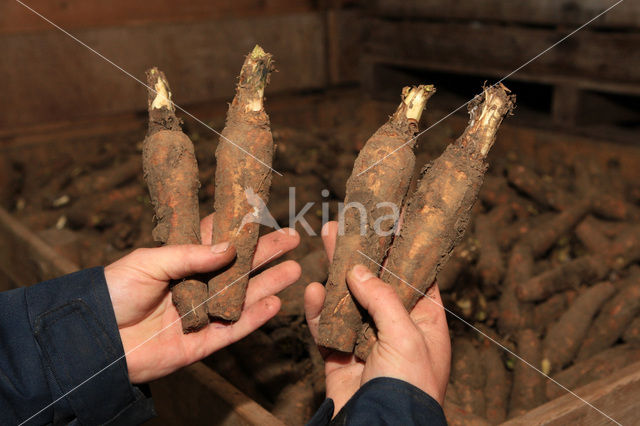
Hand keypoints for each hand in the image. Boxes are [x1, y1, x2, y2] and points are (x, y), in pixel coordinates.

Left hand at [104, 214, 300, 382]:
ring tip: (295, 269)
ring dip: (269, 283)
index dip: (239, 227)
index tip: (263, 213)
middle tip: (293, 239)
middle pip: (238, 267)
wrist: (96, 342)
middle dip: (266, 253)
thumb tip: (230, 248)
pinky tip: (276, 303)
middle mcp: (196, 285)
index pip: (216, 240)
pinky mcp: (202, 342)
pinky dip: (255, 317)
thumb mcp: (148, 262)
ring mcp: (201, 313)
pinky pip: (234, 329)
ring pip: (243, 296)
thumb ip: (189, 255)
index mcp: (180, 262)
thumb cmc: (114, 293)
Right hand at [305, 221, 449, 413]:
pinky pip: (327, 326)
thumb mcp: (406, 335)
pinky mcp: (341, 355)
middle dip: (360, 254)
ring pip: (347, 299)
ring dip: (335, 271)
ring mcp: (366, 340)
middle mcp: (396, 327)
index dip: (401, 250)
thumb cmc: (410, 387)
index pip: (414, 276)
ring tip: (325, 239)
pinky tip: (313, 290)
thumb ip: (382, 298)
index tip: (388, 222)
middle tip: (346, 224)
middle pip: (375, 281)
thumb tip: (357, 271)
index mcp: (424, 321)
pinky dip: (319, 309)